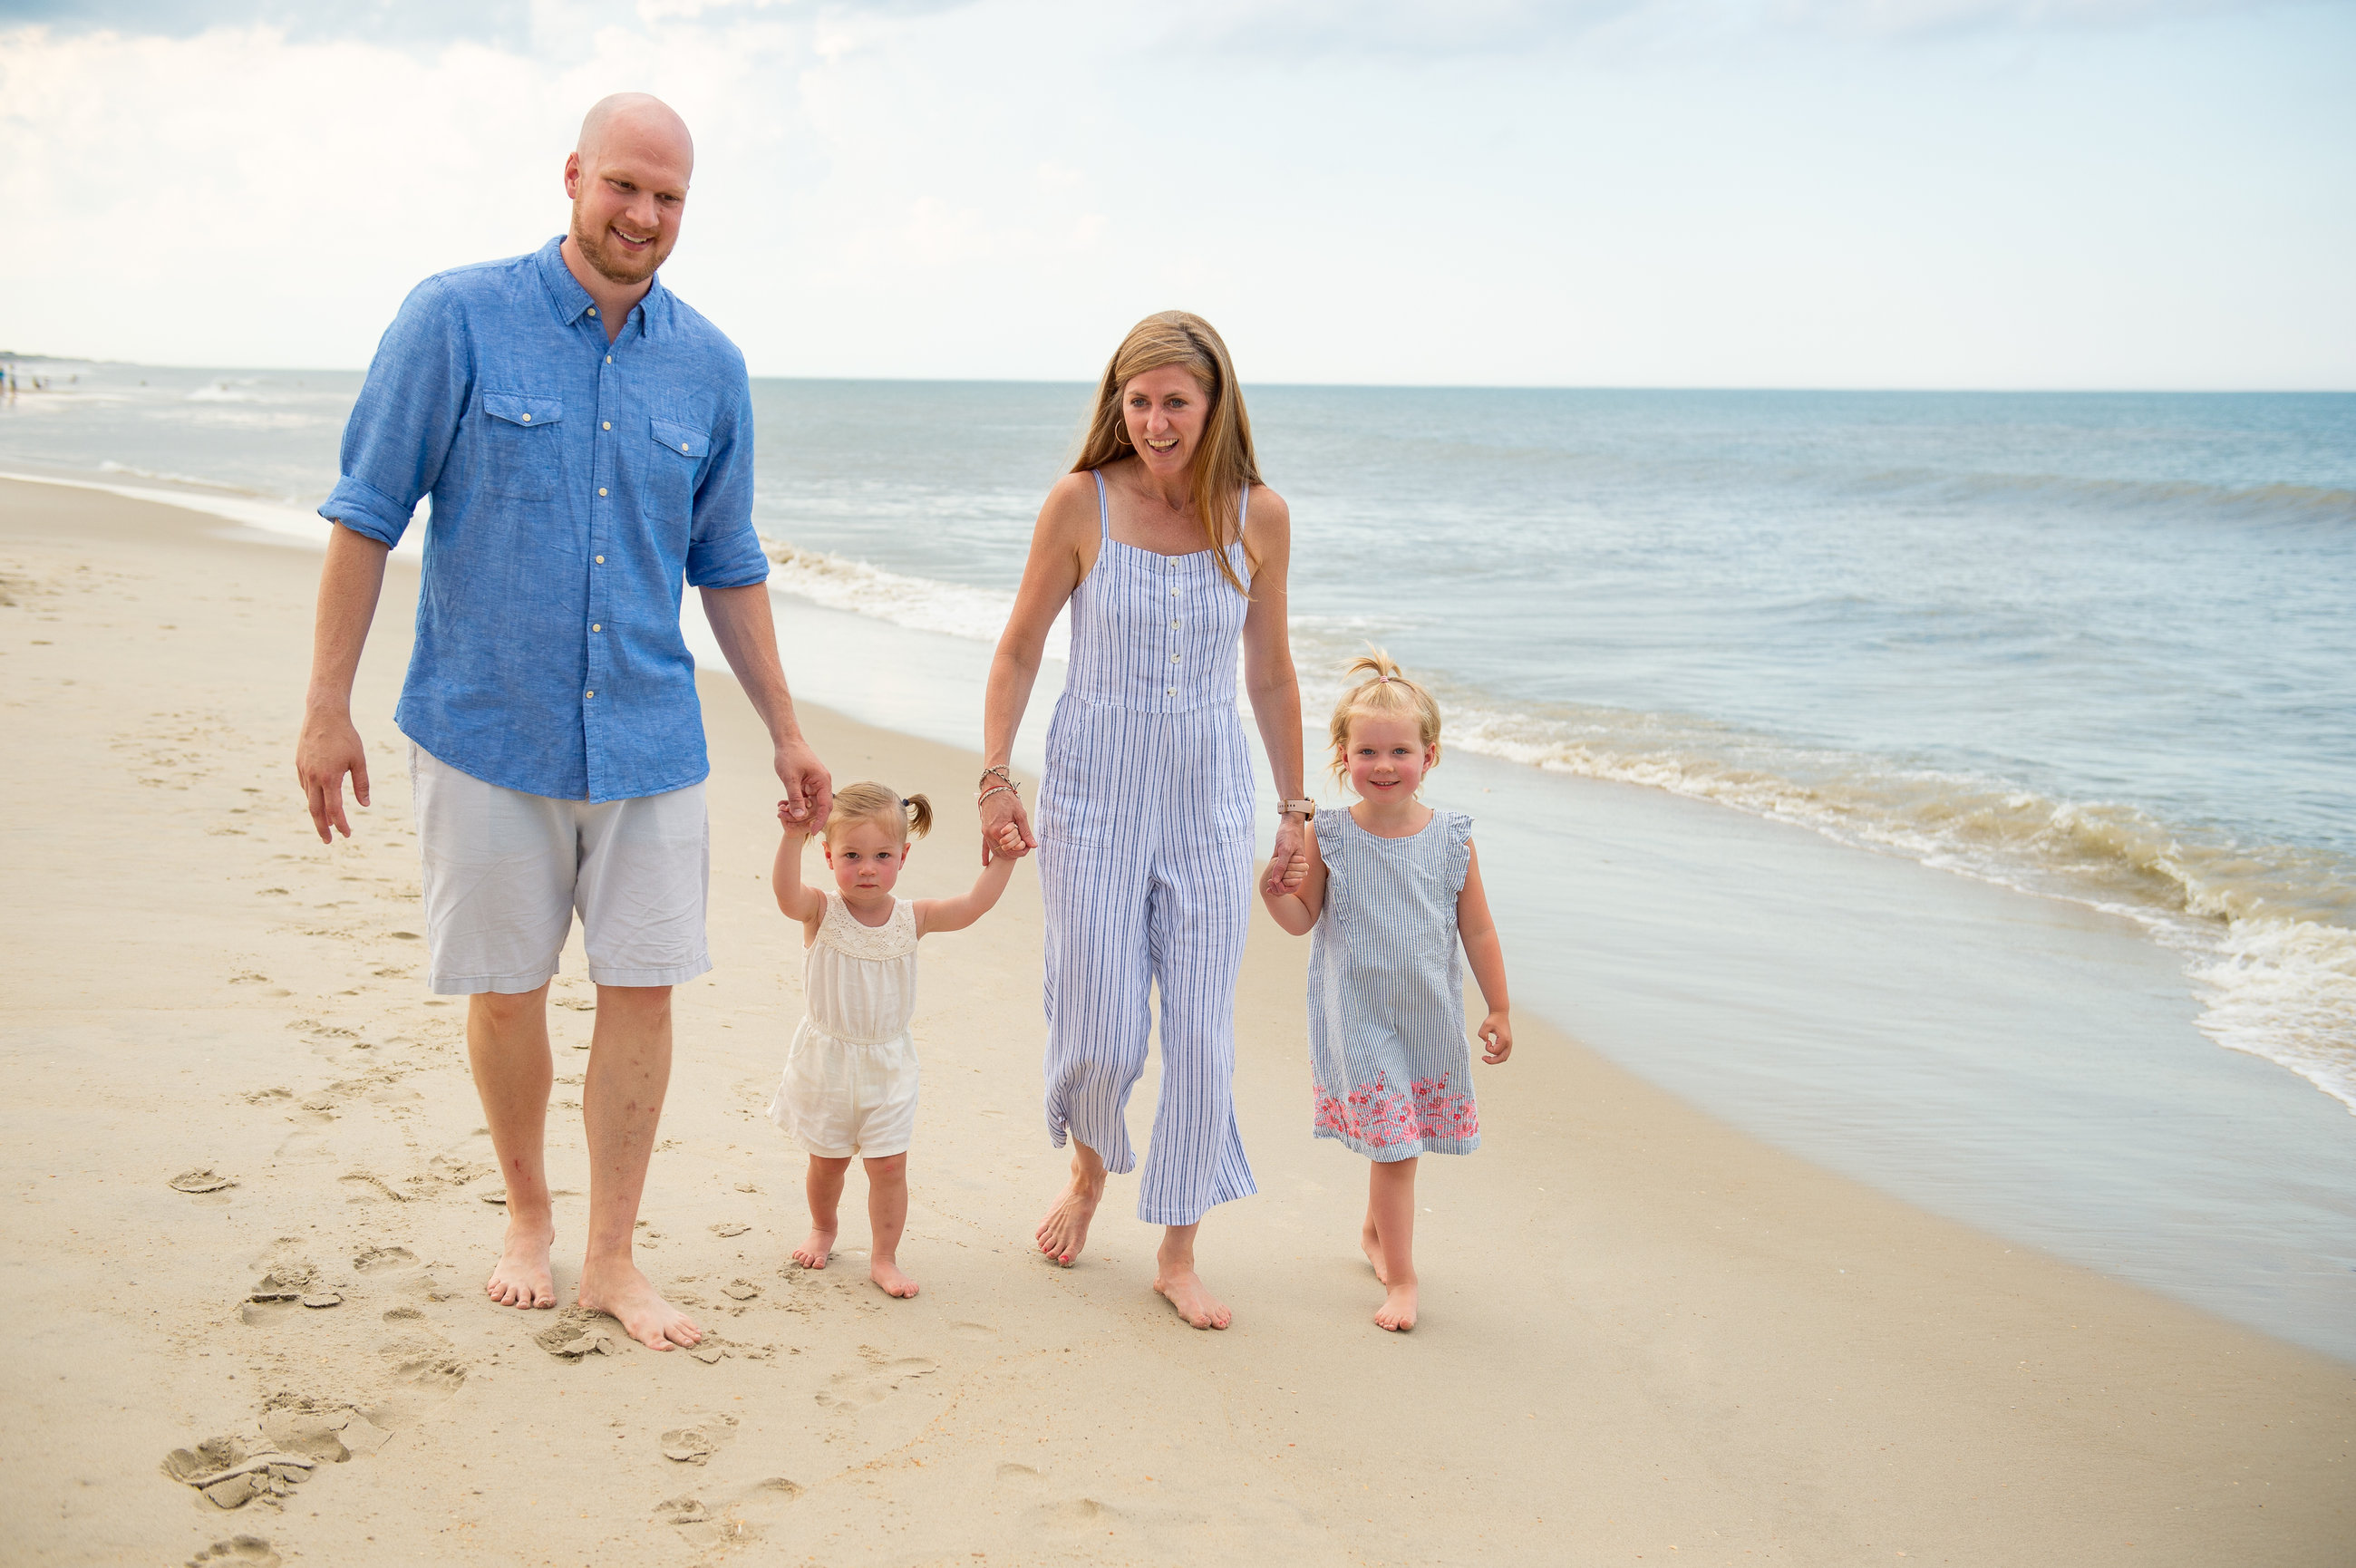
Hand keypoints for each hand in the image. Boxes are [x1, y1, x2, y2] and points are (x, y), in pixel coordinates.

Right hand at [296, 708, 369, 842]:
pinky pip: (305, 786)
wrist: (323, 715)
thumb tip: (365, 805)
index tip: (347, 835)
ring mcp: (303, 771)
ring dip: (317, 813)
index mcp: (329, 778)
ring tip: (326, 823)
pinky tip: (319, 800)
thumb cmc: (345, 737)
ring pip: (309, 798)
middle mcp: (313, 777)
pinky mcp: (299, 764)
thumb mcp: (359, 760)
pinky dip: (312, 797)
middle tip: (328, 841)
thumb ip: (362, 784)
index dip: (341, 824)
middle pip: (316, 810)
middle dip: (322, 828)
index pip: (334, 809)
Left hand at [775, 735, 831, 828]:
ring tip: (781, 810)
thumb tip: (799, 817)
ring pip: (810, 804)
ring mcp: (815, 784)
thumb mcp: (790, 778)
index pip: (826, 806)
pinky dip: (795, 803)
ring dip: (797, 810)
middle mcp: (822, 784)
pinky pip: (804, 799)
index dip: (820, 820)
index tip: (813, 832)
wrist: (786, 741)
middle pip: (818, 808)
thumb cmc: (789, 756)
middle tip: (786, 818)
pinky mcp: (807, 784)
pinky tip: (783, 805)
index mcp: (823, 781)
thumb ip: (795, 798)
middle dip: (804, 816)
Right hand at [979, 783, 1034, 864]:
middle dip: (1015, 851)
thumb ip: (1026, 832)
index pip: (1011, 849)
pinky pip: (984, 845)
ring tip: (1016, 848)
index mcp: (999, 830)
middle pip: (1004, 851)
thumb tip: (1033, 845)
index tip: (1028, 846)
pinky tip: (985, 863)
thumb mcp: (1020, 815)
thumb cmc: (1008, 800)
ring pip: (995, 850)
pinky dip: (985, 854)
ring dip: (1005, 852)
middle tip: (1024, 846)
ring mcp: (985, 832)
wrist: (994, 789)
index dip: (1022, 850)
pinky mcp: (984, 830)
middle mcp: (990, 833)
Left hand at [1262, 816, 1305, 894]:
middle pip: (1288, 885)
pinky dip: (1273, 877)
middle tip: (1269, 888)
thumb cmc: (1290, 834)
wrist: (1289, 823)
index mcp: (1300, 866)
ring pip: (1283, 880)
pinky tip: (1268, 881)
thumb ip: (1281, 866)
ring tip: (1268, 885)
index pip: (1294, 885)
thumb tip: (1276, 880)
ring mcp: (1288, 863)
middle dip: (1279, 888)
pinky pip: (1278, 872)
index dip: (1284, 888)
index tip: (1274, 886)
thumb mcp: (1285, 850)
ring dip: (1276, 884)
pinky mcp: (1281, 859)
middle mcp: (1295, 866)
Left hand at [1478, 1010, 1512, 1063]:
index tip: (1486, 1041)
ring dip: (1495, 1059)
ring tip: (1486, 1058)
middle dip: (1492, 1061)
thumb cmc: (1493, 1019)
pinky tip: (1491, 1052)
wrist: (1500, 1013)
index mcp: (1504, 1039)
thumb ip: (1482, 1034)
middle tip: (1483, 1058)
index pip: (1495, 1051)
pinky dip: (1498, 1056)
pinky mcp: (1508, 1042)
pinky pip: (1504, 1053)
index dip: (1488, 1048)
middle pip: (1502, 1058)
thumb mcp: (1485, 1025)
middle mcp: (1509, 1043)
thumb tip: (1486, 1041)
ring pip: (1504, 1057)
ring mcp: (1509, 1043)